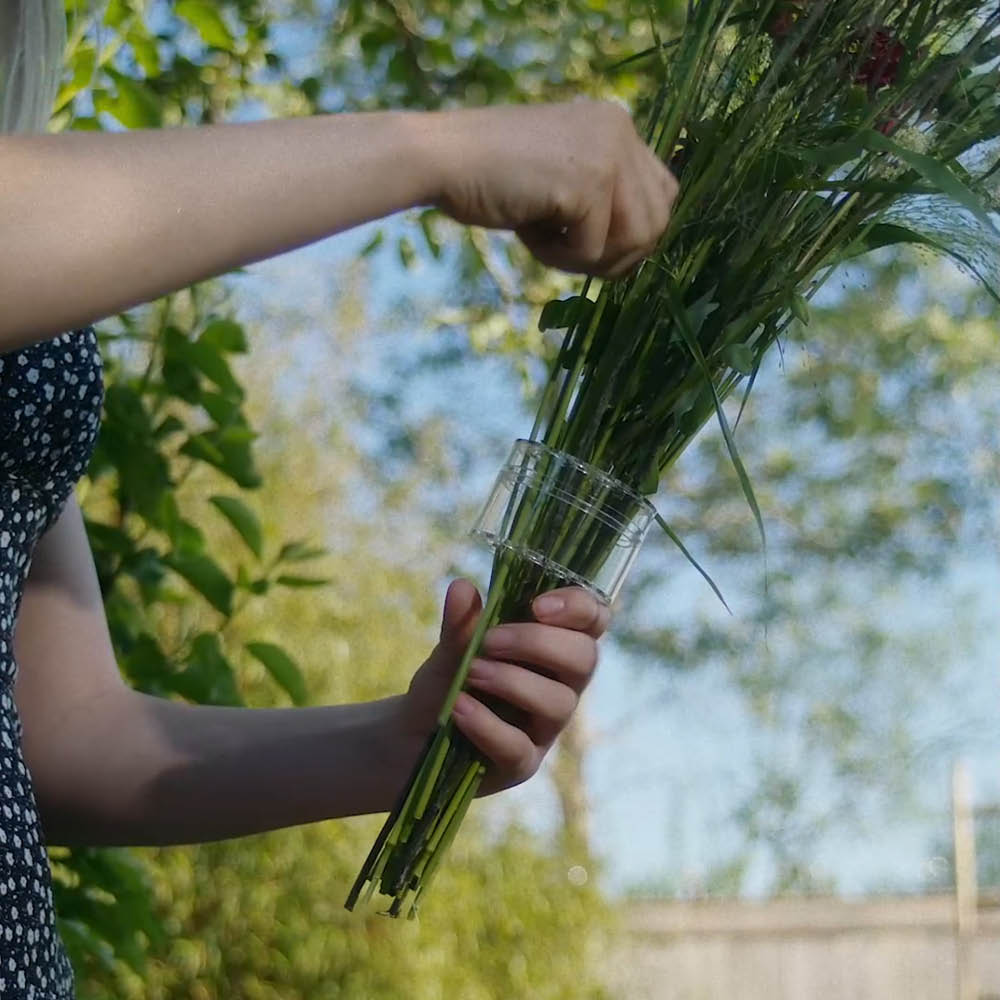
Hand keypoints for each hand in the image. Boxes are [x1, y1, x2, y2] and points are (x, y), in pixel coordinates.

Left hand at [403, 579, 609, 794]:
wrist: (411, 735)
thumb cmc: (447, 682)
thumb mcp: (451, 647)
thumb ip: (461, 623)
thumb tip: (462, 587)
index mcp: (553, 647)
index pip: (593, 620)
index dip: (578, 607)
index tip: (538, 605)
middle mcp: (560, 685)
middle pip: (584, 659)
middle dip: (538, 643)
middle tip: (489, 641)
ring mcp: (544, 728)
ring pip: (558, 702)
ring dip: (512, 681)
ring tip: (470, 673)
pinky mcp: (521, 763)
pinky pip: (519, 746)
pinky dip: (487, 724)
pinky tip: (459, 708)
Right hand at [423, 100, 677, 277]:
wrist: (439, 158)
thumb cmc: (489, 176)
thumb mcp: (559, 178)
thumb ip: (602, 198)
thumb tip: (640, 248)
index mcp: (615, 124)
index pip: (663, 195)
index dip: (633, 236)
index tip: (592, 247)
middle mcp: (620, 130)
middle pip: (657, 223)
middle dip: (617, 256)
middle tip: (569, 256)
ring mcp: (608, 153)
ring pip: (635, 241)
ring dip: (589, 260)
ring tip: (547, 244)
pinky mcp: (590, 182)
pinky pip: (592, 251)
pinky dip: (557, 258)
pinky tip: (527, 232)